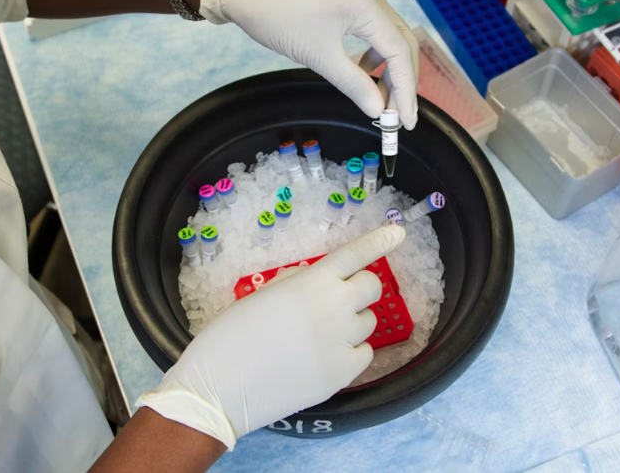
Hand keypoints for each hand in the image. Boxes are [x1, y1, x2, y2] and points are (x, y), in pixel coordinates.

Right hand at [136, 226, 405, 449]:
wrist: (221, 387)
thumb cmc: (231, 336)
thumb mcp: (262, 295)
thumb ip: (297, 283)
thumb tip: (318, 281)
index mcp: (310, 282)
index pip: (355, 254)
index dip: (379, 241)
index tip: (398, 232)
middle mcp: (334, 307)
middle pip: (372, 287)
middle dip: (360, 287)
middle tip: (340, 298)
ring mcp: (341, 341)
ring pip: (368, 321)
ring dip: (352, 321)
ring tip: (321, 334)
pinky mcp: (343, 373)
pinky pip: (364, 354)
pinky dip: (351, 352)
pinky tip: (326, 356)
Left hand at [200, 0, 419, 128]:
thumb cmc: (278, 19)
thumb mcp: (317, 56)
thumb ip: (353, 84)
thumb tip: (378, 110)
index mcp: (366, 4)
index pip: (401, 51)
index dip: (406, 89)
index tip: (405, 121)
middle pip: (402, 42)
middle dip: (403, 81)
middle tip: (397, 115)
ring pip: (388, 36)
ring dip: (389, 69)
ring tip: (379, 98)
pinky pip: (372, 29)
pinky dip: (373, 54)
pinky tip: (361, 71)